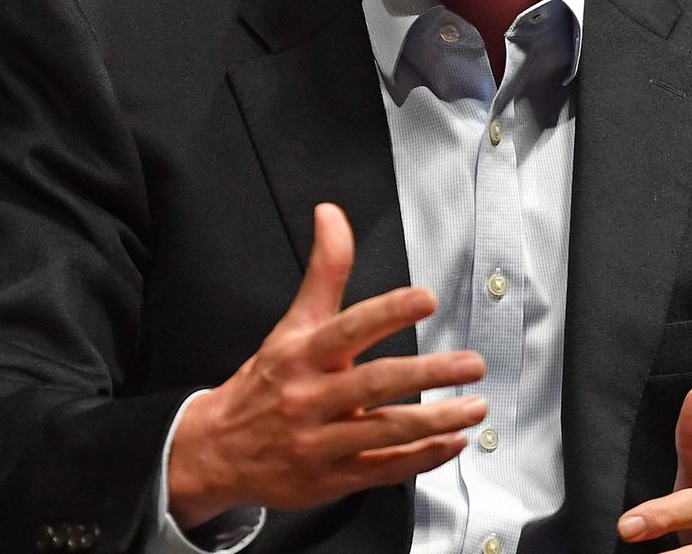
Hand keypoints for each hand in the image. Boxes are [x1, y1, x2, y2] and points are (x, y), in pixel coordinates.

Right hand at [167, 203, 484, 526]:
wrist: (218, 449)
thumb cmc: (266, 383)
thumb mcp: (290, 324)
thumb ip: (323, 271)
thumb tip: (332, 214)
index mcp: (301, 355)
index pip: (347, 327)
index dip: (387, 311)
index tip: (424, 298)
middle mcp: (310, 397)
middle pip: (375, 382)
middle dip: (428, 372)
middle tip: (471, 364)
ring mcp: (321, 441)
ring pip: (385, 430)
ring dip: (436, 420)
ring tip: (474, 406)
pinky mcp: (332, 477)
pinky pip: (384, 468)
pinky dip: (423, 457)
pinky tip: (451, 442)